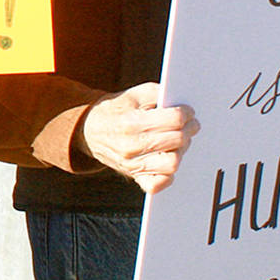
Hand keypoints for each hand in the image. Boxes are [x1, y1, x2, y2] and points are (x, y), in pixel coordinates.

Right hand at [78, 83, 197, 194]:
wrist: (89, 130)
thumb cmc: (115, 111)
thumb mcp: (133, 94)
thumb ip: (157, 94)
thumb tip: (180, 103)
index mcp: (132, 122)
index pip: (174, 119)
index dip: (186, 113)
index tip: (187, 111)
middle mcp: (131, 145)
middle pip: (177, 139)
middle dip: (189, 129)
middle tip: (190, 124)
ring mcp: (132, 164)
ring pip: (172, 162)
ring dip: (181, 150)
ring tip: (178, 140)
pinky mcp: (133, 176)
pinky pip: (156, 185)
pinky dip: (167, 176)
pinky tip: (167, 159)